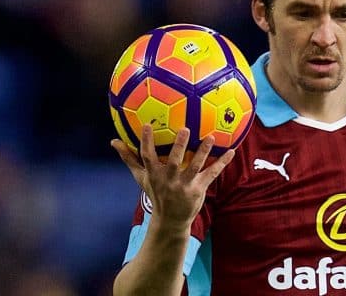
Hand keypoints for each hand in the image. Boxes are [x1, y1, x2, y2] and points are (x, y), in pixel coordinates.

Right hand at [111, 124, 234, 227]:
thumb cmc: (156, 193)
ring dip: (203, 152)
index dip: (146, 141)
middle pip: (174, 161)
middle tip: (185, 129)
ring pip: (196, 167)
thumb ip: (130, 159)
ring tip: (210, 137)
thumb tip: (114, 142)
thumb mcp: (142, 178)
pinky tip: (231, 150)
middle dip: (179, 146)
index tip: (147, 125)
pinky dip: (222, 162)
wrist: (171, 220)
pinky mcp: (199, 189)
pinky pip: (212, 174)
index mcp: (155, 175)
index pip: (148, 157)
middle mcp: (170, 180)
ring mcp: (185, 185)